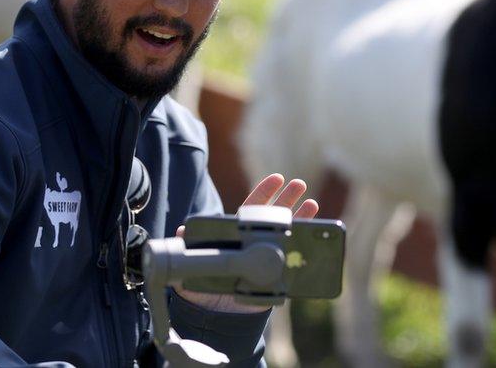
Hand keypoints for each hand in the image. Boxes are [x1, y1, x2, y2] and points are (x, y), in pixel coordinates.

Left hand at [173, 173, 318, 312]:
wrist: (218, 317)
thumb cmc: (203, 289)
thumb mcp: (192, 267)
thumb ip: (187, 250)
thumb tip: (181, 232)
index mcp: (237, 235)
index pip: (252, 209)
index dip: (265, 192)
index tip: (277, 179)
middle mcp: (255, 242)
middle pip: (274, 215)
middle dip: (288, 198)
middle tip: (299, 185)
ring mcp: (268, 256)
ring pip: (287, 233)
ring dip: (301, 218)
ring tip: (313, 204)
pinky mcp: (277, 274)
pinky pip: (293, 258)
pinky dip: (305, 247)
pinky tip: (314, 237)